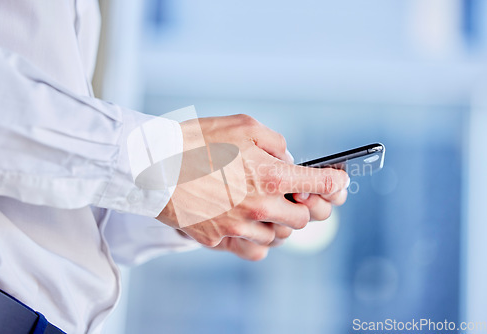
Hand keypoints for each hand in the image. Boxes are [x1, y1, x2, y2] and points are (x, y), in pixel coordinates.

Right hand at [158, 114, 348, 260]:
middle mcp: (258, 205)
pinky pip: (253, 250)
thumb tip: (289, 161)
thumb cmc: (196, 138)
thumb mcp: (243, 125)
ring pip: (279, 237)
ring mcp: (237, 226)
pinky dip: (258, 240)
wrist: (152, 162)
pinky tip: (250, 224)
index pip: (321, 185)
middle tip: (294, 195)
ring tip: (265, 206)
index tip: (340, 183)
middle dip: (303, 206)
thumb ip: (276, 143)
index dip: (337, 184)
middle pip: (303, 219)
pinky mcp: (218, 239)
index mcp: (269, 175)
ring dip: (279, 223)